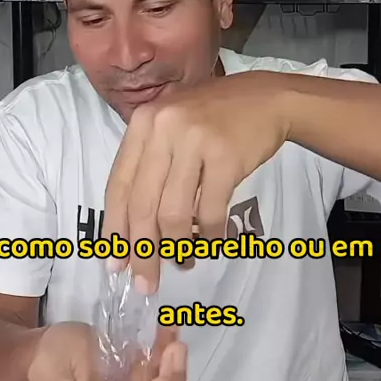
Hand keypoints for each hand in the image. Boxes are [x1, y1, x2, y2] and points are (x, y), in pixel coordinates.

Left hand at [103, 71, 286, 291]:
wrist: (265, 99)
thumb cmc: (213, 119)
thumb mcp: (171, 128)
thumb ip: (150, 166)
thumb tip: (133, 230)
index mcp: (143, 123)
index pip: (118, 185)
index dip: (115, 229)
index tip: (115, 263)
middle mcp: (163, 128)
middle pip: (142, 204)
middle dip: (142, 250)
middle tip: (146, 281)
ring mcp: (194, 140)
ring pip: (173, 212)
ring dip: (178, 247)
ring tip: (184, 262)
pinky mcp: (224, 156)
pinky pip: (210, 211)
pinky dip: (211, 234)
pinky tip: (215, 241)